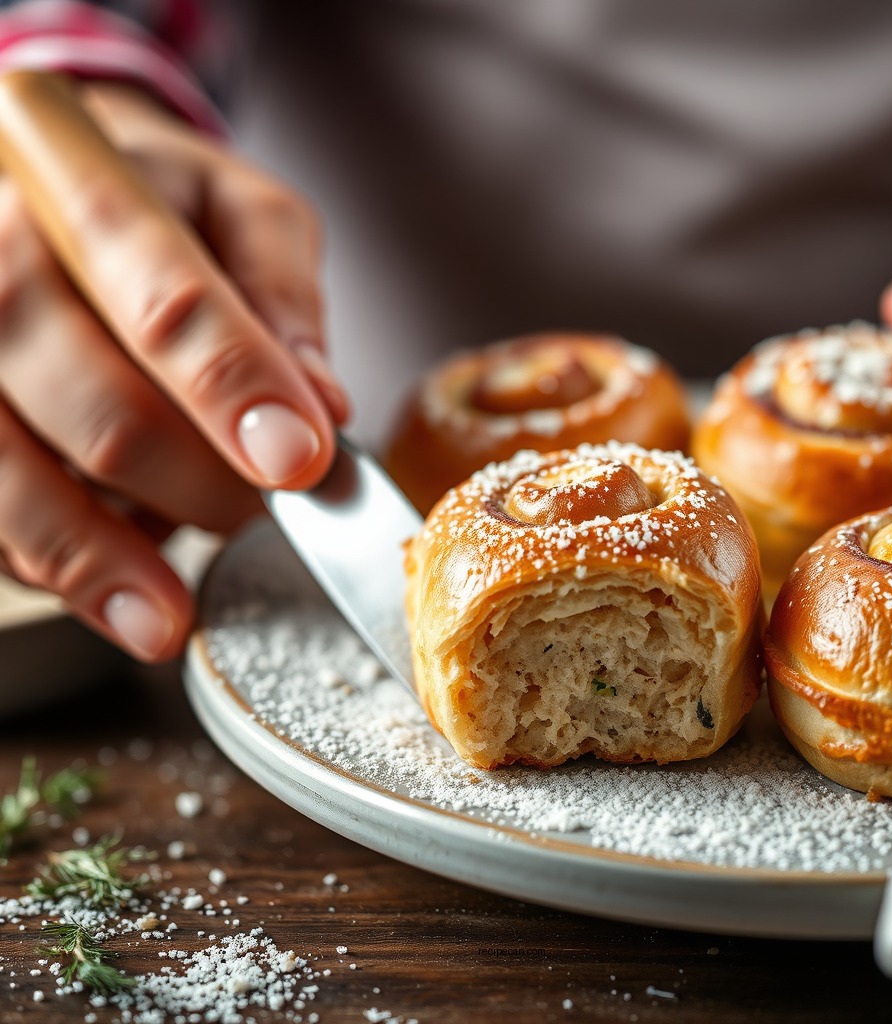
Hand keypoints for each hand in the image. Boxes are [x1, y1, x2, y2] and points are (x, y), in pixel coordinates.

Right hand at [0, 72, 346, 661]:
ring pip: (3, 464)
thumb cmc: (162, 205)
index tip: (300, 461)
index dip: (232, 383)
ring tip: (168, 615)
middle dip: (188, 478)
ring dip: (97, 555)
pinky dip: (49, 563)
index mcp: (77, 175)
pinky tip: (109, 592)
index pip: (161, 289)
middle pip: (84, 391)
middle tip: (263, 514)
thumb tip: (321, 405)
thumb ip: (284, 296)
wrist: (43, 190)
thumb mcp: (245, 214)